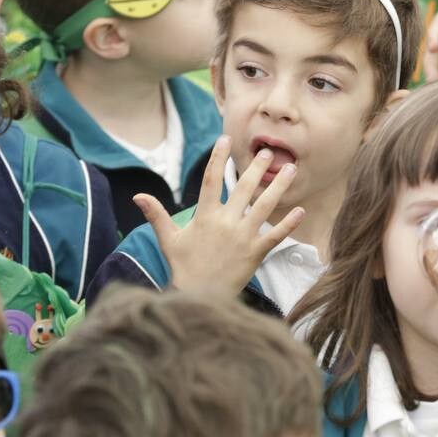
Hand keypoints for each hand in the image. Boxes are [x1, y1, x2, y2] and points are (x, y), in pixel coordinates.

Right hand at [135, 136, 304, 296]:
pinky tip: (300, 210)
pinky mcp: (255, 253)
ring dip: (279, 187)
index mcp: (204, 216)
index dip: (218, 158)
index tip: (225, 139)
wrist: (199, 297)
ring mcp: (242, 237)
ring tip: (291, 169)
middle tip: (269, 152)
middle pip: (243, 188)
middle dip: (256, 168)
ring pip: (264, 206)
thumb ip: (156, 215)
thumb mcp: (169, 239)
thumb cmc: (184, 267)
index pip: (211, 180)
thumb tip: (137, 196)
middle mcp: (225, 223)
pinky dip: (288, 224)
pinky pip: (275, 236)